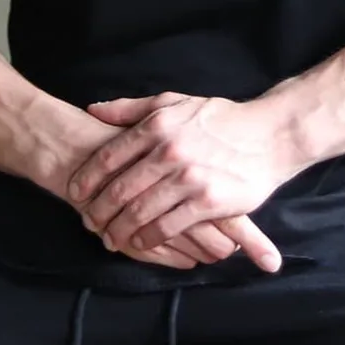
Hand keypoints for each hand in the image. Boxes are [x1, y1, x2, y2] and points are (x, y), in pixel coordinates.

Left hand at [30, 100, 243, 270]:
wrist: (269, 134)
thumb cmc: (220, 118)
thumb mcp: (175, 102)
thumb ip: (132, 109)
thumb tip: (94, 109)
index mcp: (158, 125)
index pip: (110, 155)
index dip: (88, 176)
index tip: (75, 190)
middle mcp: (170, 150)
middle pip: (121, 188)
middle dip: (99, 209)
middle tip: (88, 221)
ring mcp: (189, 177)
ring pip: (140, 211)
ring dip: (119, 229)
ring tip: (108, 238)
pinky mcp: (208, 202)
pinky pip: (167, 226)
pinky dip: (148, 239)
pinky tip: (139, 243)